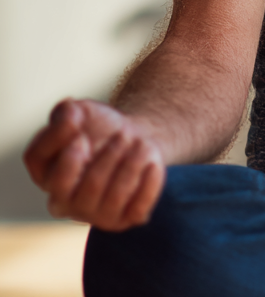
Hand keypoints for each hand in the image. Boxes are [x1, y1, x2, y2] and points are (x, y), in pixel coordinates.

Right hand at [23, 99, 165, 230]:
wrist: (134, 138)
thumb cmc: (100, 128)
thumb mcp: (80, 111)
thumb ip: (65, 112)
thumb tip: (68, 121)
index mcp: (47, 177)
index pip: (48, 174)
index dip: (67, 153)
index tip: (81, 134)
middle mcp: (65, 203)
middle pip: (88, 188)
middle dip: (111, 156)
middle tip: (122, 136)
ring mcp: (94, 215)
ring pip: (115, 198)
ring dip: (133, 165)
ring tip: (141, 144)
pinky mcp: (124, 218)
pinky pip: (138, 208)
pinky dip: (149, 183)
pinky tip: (151, 164)